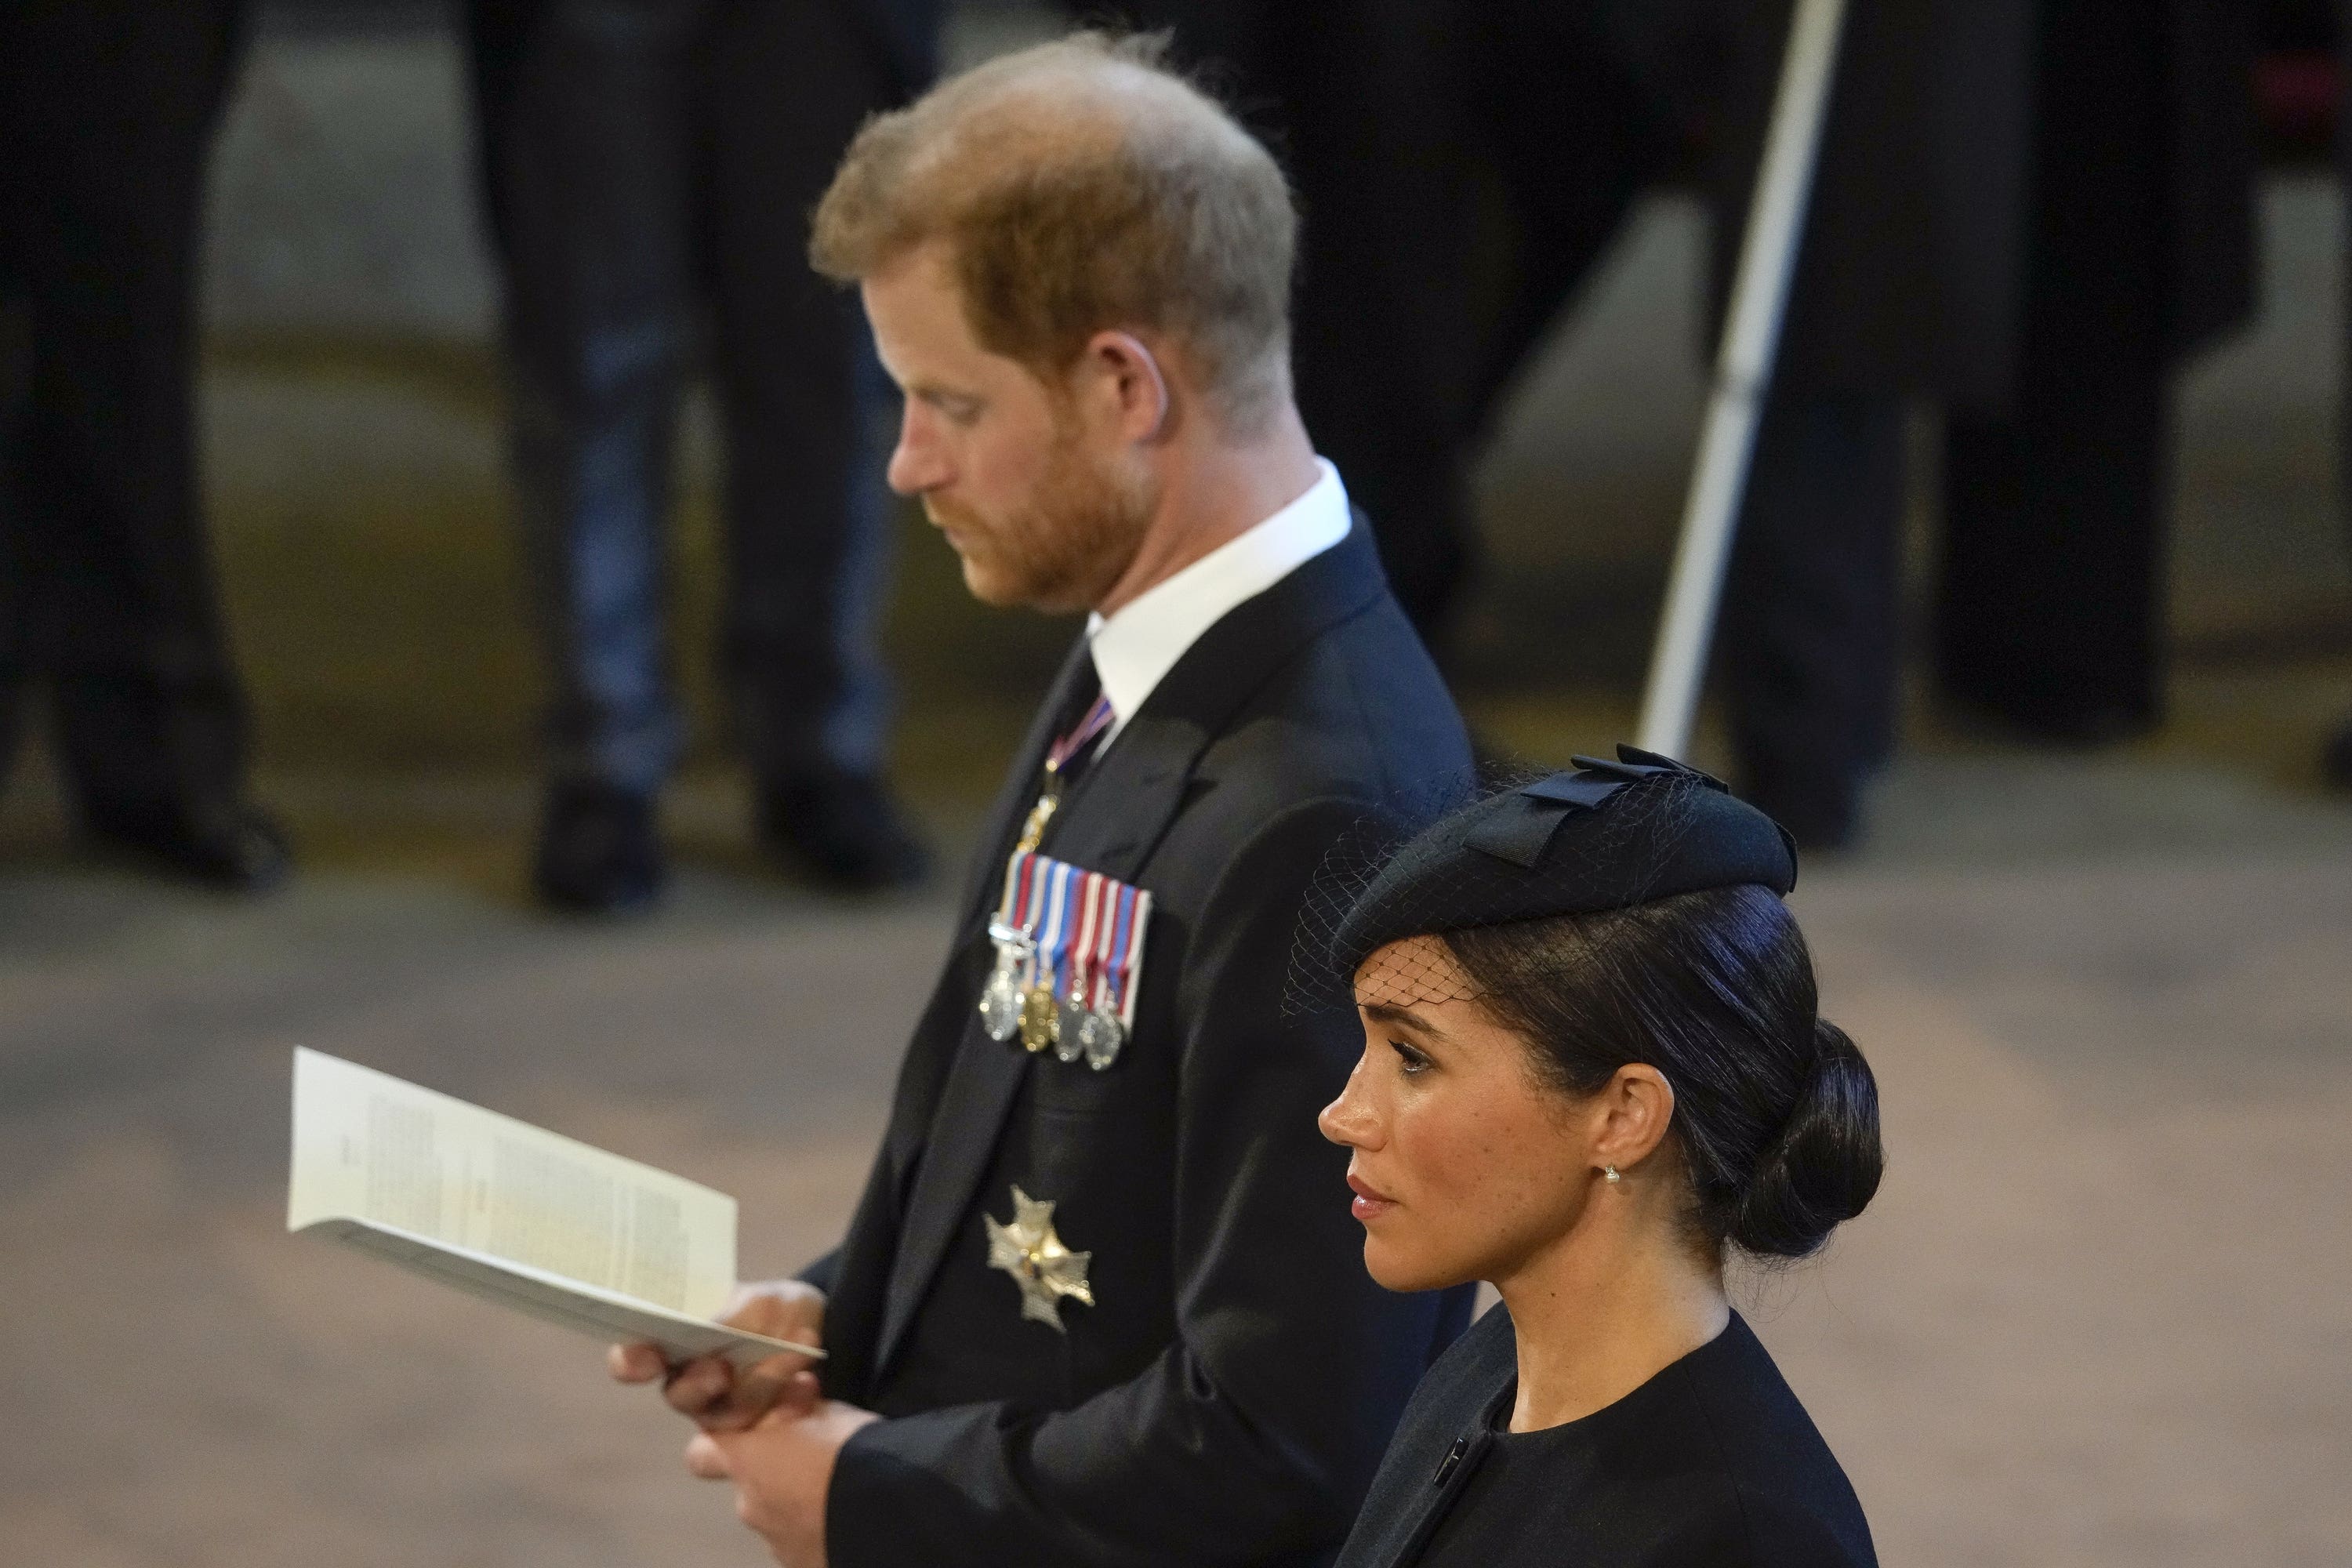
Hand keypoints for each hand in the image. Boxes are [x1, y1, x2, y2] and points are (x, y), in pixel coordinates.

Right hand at [609, 1278, 827, 1431]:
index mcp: (679, 1343)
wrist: (821, 1335)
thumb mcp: (769, 1300)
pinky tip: (806, 1385)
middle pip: (678, 1397)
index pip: (633, 1359)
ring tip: (792, 1359)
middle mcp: (692, 1383)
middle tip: (722, 1370)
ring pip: (722, 1418)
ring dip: (759, 1387)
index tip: (648, 1357)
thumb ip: (741, 1314)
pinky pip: (760, 1438)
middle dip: (699, 1384)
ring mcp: (722, 1412)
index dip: (631, 1361)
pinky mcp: (755, 1437)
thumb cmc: (779, 1312)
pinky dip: (787, 1406)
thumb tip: (714, 1328)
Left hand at [685, 1371, 880, 1567]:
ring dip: (795, 1504)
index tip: (746, 1436)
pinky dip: (814, 1529)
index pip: (701, 1453)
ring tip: (836, 1492)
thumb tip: (792, 1401)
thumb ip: (795, 1411)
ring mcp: (772, 1541)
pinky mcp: (798, 1563)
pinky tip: (842, 1516)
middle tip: (811, 1462)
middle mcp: (749, 1504)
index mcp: (747, 1460)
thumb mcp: (824, 1411)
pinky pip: (798, 1541)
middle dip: (772, 1476)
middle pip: (747, 1487)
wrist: (887, 1506)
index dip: (719, 1444)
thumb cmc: (850, 1448)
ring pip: (774, 1516)